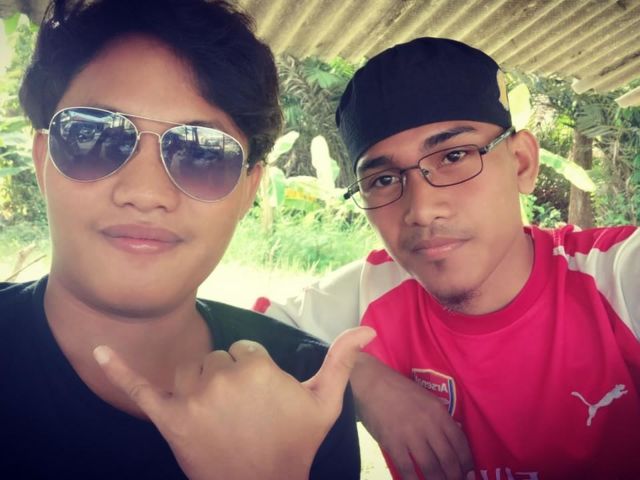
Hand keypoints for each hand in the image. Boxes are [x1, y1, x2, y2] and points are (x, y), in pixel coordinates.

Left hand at [93, 326, 374, 479]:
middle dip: (228, 379)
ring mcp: (193, 399)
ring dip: (199, 384)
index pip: (245, 350)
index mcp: (258, 367)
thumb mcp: (325, 403)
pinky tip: (97, 350)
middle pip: (217, 358)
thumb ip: (342, 360)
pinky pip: (140, 389)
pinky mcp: (168, 420)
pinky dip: (117, 369)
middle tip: (242, 413)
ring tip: (217, 414)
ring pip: (189, 369)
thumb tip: (367, 328)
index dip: (254, 373)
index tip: (262, 400)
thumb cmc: (295, 445)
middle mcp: (223, 377)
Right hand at [351, 354, 473, 479]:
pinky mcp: (393, 443)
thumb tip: (451, 440)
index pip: (460, 442)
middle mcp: (428, 425)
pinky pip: (407, 469)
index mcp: (439, 412)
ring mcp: (410, 435)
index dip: (467, 462)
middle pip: (448, 459)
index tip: (469, 472)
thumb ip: (439, 418)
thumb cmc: (399, 390)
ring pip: (431, 468)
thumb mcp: (426, 398)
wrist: (371, 383)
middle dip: (455, 477)